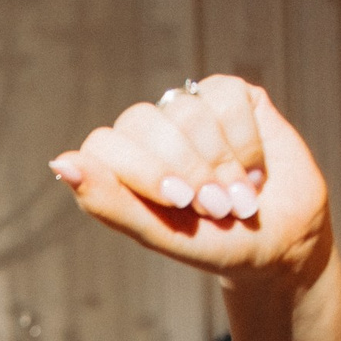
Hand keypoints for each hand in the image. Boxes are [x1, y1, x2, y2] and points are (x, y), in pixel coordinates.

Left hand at [51, 76, 329, 284]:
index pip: (104, 143)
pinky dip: (245, 141)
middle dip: (186, 170)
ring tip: (238, 197)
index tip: (179, 204)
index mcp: (119, 165)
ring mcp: (189, 109)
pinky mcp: (230, 96)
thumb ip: (107, 202)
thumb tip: (60, 162)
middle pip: (142, 122)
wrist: (280, 242)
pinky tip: (253, 169)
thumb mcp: (159, 234)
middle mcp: (149, 132)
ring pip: (188, 111)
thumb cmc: (213, 244)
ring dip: (220, 163)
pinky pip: (227, 97)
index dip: (143, 171)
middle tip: (214, 208)